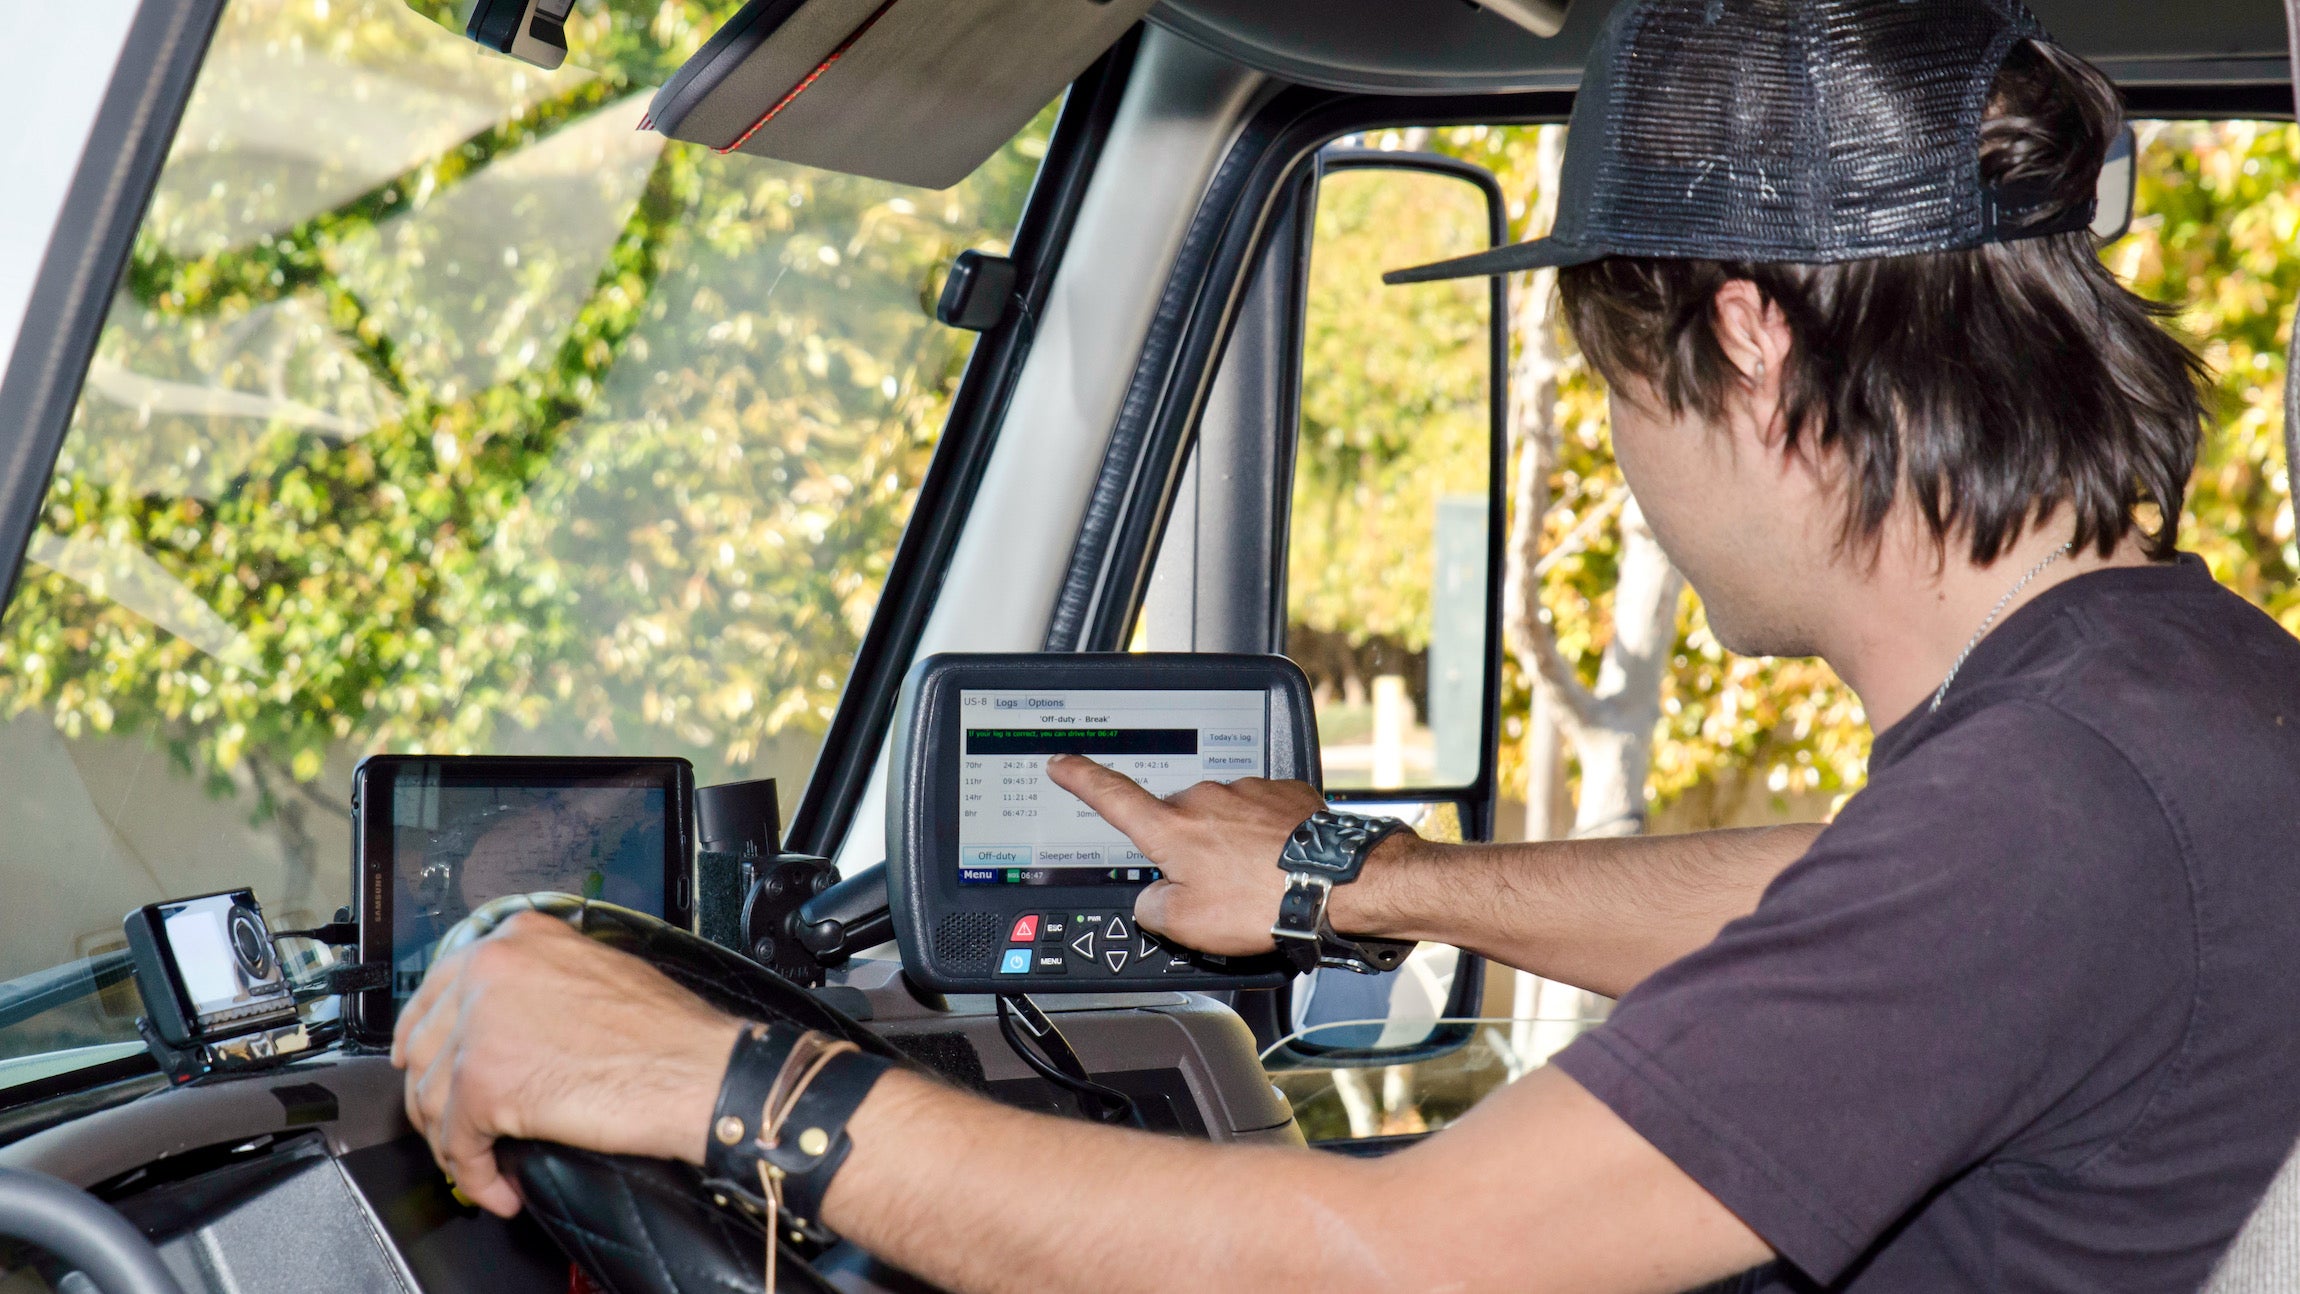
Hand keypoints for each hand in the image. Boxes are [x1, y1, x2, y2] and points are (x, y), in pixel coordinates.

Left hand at [390, 911, 744, 1216]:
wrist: (697, 1069)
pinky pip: (458, 1144)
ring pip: (432, 1098)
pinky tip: (498, 1188)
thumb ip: (538, 981)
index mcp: (517, 939)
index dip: (425, 1036)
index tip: (421, 1061)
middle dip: (434, 1096)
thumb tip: (504, 1022)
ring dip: (454, 1142)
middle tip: (450, 1127)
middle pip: (426, 1044)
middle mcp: (489, 969)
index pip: (437, 987)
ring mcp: (481, 1024)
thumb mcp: (593, 971)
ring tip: (484, 1164)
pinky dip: (475, 1175)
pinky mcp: (484, 1082)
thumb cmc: (667, 1032)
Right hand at [1044, 756, 1417, 955]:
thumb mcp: (1190, 926)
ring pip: (1223, 819)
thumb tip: (1153, 901)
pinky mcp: (1284, 792)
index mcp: (1172, 828)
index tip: (1062, 764)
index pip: (1112, 797)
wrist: (1338, 884)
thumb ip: (1155, 909)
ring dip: (1232, 846)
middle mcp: (1204, 799)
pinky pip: (1262, 815)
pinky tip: (1281, 865)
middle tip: (1217, 892)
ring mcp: (1246, 791)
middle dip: (1190, 852)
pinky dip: (1266, 838)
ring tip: (1258, 885)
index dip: (1081, 779)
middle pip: (1178, 823)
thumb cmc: (1265, 902)